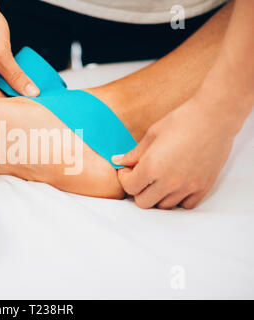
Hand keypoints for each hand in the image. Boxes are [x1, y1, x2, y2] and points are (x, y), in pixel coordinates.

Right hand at [0, 0, 38, 96]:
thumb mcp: (2, 55)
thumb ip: (17, 77)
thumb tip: (32, 93)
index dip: (13, 104)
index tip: (31, 105)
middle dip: (11, 98)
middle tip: (32, 99)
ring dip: (9, 90)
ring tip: (26, 92)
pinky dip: (4, 83)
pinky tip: (17, 83)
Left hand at [112, 96, 235, 208]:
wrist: (214, 117)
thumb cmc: (181, 121)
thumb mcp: (152, 134)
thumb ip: (133, 153)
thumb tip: (117, 161)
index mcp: (152, 167)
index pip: (129, 187)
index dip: (125, 178)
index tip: (127, 169)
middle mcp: (169, 182)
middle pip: (143, 202)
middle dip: (138, 190)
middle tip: (141, 176)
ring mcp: (187, 187)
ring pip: (164, 206)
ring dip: (157, 195)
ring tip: (159, 179)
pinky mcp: (203, 187)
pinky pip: (185, 205)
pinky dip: (177, 198)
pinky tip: (175, 184)